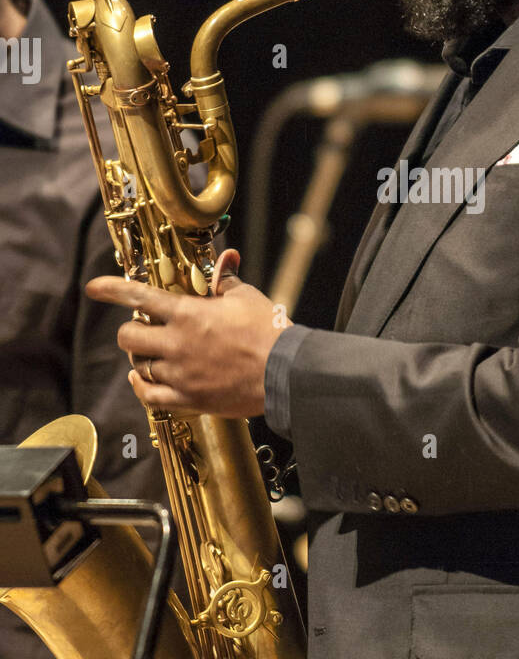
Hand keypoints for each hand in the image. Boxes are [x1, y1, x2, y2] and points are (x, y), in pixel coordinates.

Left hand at [86, 249, 290, 417]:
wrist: (285, 373)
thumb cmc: (269, 332)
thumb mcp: (246, 298)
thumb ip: (226, 280)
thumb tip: (226, 259)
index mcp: (189, 314)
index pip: (139, 297)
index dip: (112, 289)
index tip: (94, 288)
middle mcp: (178, 344)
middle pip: (129, 337)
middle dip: (132, 330)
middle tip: (146, 329)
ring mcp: (180, 374)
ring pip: (138, 366)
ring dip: (142, 357)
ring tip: (155, 353)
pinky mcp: (188, 398)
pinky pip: (148, 396)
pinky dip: (140, 386)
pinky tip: (140, 379)